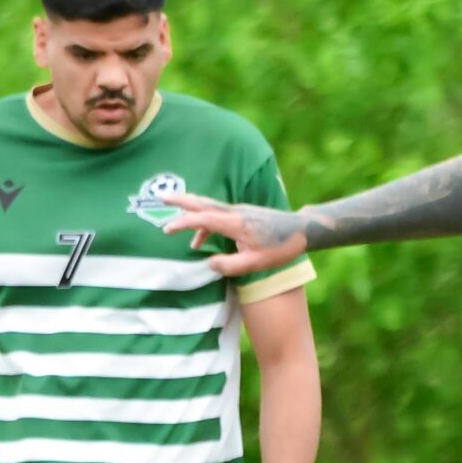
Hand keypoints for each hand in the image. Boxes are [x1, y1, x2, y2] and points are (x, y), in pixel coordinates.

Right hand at [155, 192, 308, 275]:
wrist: (301, 230)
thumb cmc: (280, 248)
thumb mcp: (255, 263)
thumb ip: (230, 265)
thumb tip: (208, 263)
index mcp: (236, 223)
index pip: (204, 219)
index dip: (184, 223)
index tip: (167, 228)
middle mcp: (235, 213)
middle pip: (203, 203)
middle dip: (181, 201)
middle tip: (160, 197)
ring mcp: (239, 211)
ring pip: (209, 207)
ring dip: (191, 213)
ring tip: (175, 227)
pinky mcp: (243, 214)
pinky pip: (218, 215)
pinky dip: (205, 223)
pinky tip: (201, 240)